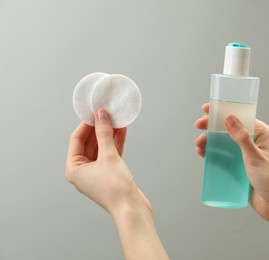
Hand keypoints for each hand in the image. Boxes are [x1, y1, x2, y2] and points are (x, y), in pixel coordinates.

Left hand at [66, 109, 168, 258]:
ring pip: (101, 147)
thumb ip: (104, 133)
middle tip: (106, 113)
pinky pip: (110, 153)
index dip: (86, 124)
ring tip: (116, 118)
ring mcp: (97, 172)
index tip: (95, 112)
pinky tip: (122, 130)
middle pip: (89, 142)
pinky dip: (115, 142)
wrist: (132, 208)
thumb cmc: (116, 189)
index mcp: (74, 169)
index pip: (76, 140)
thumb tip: (100, 115)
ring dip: (108, 134)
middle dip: (98, 127)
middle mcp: (83, 171)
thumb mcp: (108, 156)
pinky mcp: (110, 173)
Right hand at [195, 103, 268, 220]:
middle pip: (229, 129)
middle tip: (199, 126)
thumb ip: (242, 138)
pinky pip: (225, 157)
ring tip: (199, 144)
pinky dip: (214, 154)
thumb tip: (230, 118)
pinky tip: (203, 153)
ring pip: (225, 143)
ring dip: (211, 141)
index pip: (240, 117)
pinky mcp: (241, 167)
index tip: (207, 109)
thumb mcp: (255, 157)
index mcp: (262, 134)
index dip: (223, 112)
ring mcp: (246, 155)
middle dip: (213, 127)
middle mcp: (254, 142)